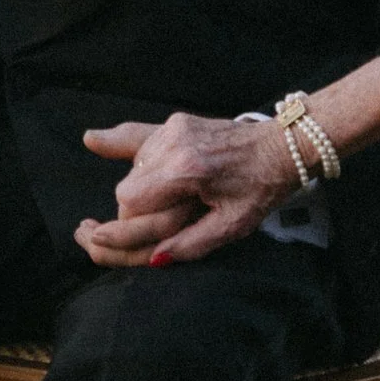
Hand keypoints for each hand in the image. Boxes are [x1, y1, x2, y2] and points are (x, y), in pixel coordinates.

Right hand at [74, 112, 293, 269]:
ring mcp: (173, 128)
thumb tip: (152, 259)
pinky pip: (136, 138)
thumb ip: (189, 244)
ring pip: (133, 168)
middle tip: (167, 217)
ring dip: (143, 186)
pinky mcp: (176, 121)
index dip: (135, 223)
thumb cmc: (260, 188)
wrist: (283, 146)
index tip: (141, 233)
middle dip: (137, 208)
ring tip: (177, 194)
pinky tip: (96, 143)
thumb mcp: (232, 225)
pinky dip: (131, 155)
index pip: (131, 201)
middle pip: (127, 186)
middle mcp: (174, 143)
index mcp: (187, 170)